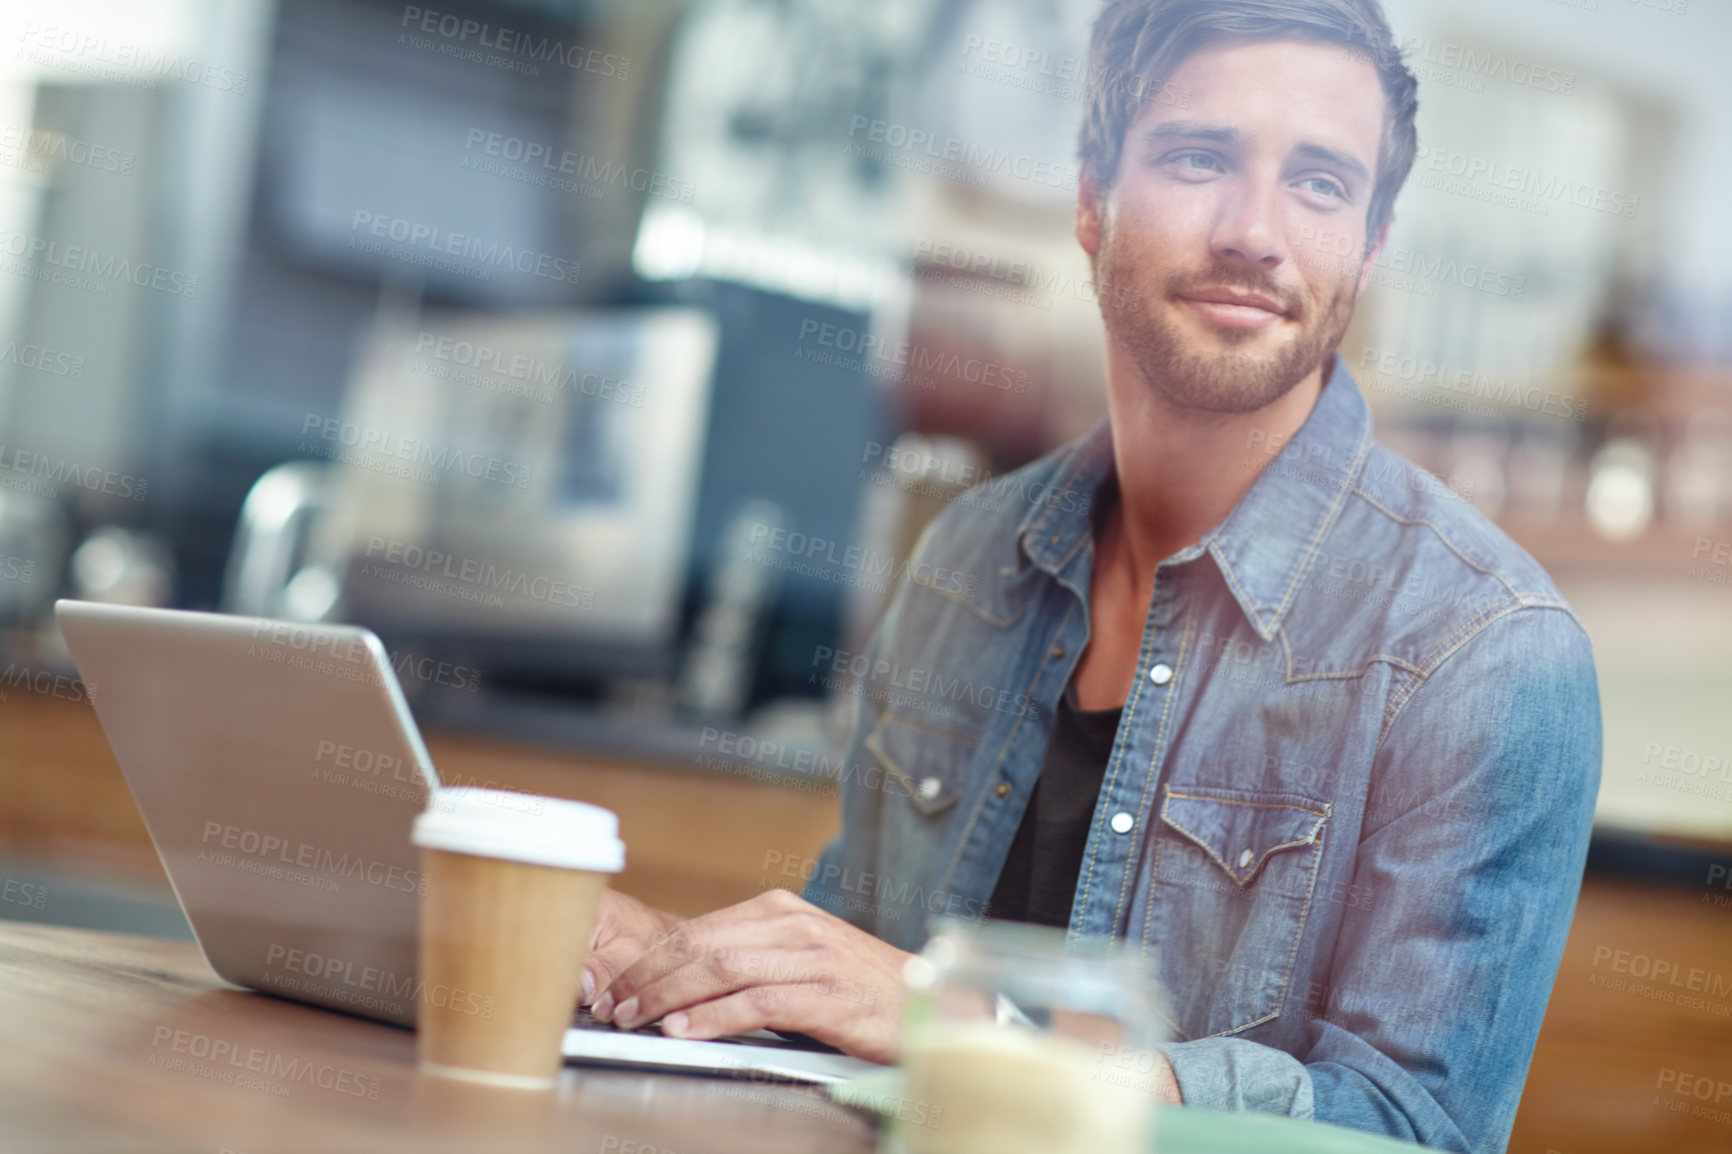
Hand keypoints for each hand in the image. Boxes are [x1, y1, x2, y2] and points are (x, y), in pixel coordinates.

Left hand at [590, 888, 910, 1063]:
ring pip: (721, 968)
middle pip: (700, 945)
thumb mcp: (800, 961)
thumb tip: (681, 984)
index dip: (648, 960)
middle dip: (646, 978)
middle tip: (613, 1007)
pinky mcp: (830, 995)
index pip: (697, 929)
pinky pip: (758, 1003)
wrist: (930, 1005)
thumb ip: (749, 962)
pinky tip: (685, 1032)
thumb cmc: (859, 989)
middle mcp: (795, 925)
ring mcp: (814, 958)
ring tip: (636, 1020)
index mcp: (781, 910)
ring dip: (668, 997)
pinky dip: (714, 1018)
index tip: (616, 987)